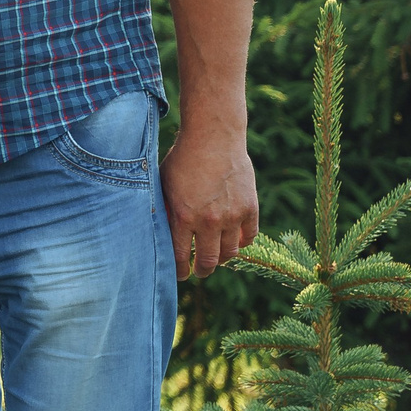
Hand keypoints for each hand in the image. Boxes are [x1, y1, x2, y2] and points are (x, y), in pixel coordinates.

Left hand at [162, 127, 258, 278]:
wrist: (213, 135)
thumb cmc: (183, 158)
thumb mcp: (164, 185)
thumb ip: (165, 211)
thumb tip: (161, 234)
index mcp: (183, 216)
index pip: (181, 257)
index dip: (180, 271)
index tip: (181, 275)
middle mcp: (209, 220)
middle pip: (209, 261)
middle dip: (202, 270)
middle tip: (200, 271)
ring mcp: (232, 215)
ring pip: (230, 253)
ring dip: (223, 258)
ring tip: (216, 256)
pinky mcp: (250, 207)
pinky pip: (249, 237)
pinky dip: (242, 242)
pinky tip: (234, 240)